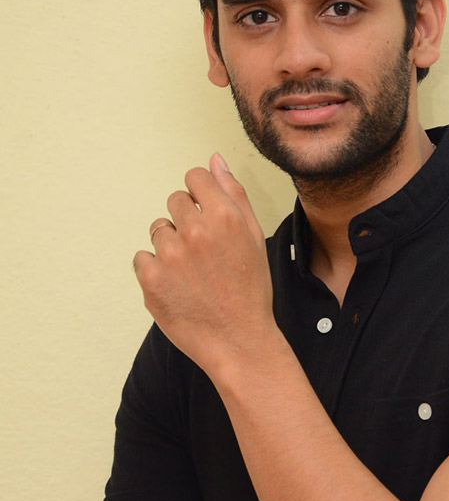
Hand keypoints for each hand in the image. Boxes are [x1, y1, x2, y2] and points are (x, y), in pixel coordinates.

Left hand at [133, 154, 275, 378]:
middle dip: (186, 221)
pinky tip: (179, 287)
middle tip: (204, 253)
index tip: (206, 216)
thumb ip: (233, 193)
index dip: (200, 196)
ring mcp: (170, 255)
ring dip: (170, 247)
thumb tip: (215, 160)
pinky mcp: (150, 279)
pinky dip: (156, 271)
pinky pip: (142, 258)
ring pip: (158, 230)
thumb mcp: (254, 237)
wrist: (238, 340)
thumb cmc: (250, 290)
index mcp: (225, 216)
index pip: (194, 178)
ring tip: (193, 273)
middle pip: (175, 202)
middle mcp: (196, 231)